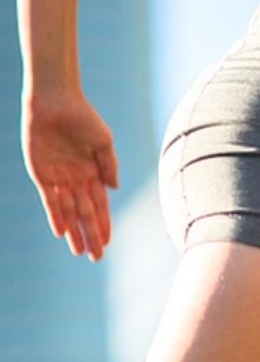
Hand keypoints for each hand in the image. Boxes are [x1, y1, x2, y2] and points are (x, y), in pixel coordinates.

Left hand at [20, 90, 118, 261]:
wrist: (55, 104)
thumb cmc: (83, 118)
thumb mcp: (103, 140)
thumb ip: (109, 165)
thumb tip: (115, 189)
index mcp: (95, 171)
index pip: (101, 204)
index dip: (104, 223)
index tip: (109, 242)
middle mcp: (78, 179)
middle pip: (85, 213)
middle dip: (91, 235)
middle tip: (98, 257)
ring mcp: (60, 179)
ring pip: (68, 212)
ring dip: (74, 232)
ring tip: (80, 252)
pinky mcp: (42, 176)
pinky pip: (49, 202)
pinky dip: (56, 216)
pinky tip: (61, 231)